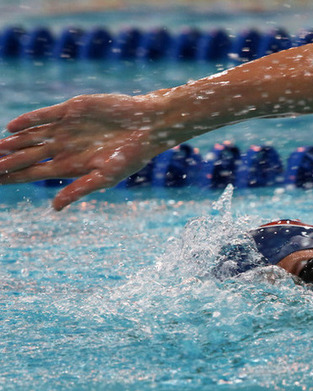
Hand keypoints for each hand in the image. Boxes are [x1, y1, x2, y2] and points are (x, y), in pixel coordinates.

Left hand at [1, 94, 166, 209]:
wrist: (147, 126)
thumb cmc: (132, 155)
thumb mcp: (106, 177)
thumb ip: (79, 189)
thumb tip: (55, 208)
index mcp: (70, 165)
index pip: (33, 172)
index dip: (13, 177)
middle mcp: (64, 147)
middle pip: (27, 155)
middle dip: (6, 161)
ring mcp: (66, 128)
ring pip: (31, 135)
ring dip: (12, 143)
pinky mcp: (72, 110)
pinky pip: (45, 116)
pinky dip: (29, 121)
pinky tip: (12, 128)